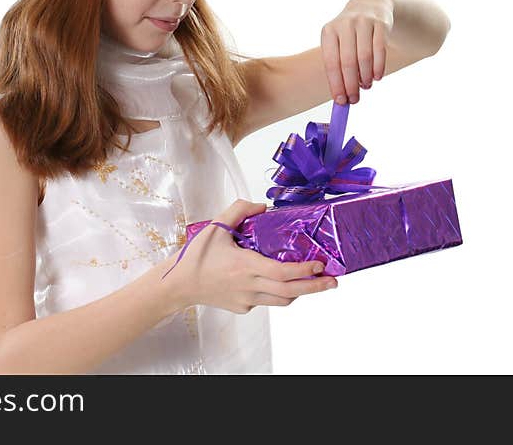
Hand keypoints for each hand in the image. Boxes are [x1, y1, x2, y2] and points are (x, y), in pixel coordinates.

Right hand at [160, 199, 337, 313]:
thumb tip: (262, 206)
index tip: (320, 264)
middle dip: (315, 287)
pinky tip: (278, 282)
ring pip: (281, 300)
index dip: (304, 270)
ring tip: (315, 282)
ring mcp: (247, 300)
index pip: (282, 272)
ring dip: (300, 292)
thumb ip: (239, 210)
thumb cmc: (196, 256)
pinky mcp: (243, 307)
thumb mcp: (215, 226)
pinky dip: (277, 292)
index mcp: (244, 266)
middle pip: (290, 292)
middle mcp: (249, 286)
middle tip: (333, 281)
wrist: (179, 285)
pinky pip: (267, 300)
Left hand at [320, 0, 393, 104]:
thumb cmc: (350, 33)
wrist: (370, 6)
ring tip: (366, 86)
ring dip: (366, 77)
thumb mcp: (338, 43)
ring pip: (365, 57)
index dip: (336, 84)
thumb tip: (341, 97)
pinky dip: (378, 67)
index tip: (341, 101)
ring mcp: (363, 22)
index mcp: (329, 32)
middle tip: (355, 100)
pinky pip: (380, 50)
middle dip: (351, 85)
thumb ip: (338, 68)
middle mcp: (345, 25)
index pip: (331, 63)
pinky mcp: (381, 23)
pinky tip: (377, 77)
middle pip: (348, 62)